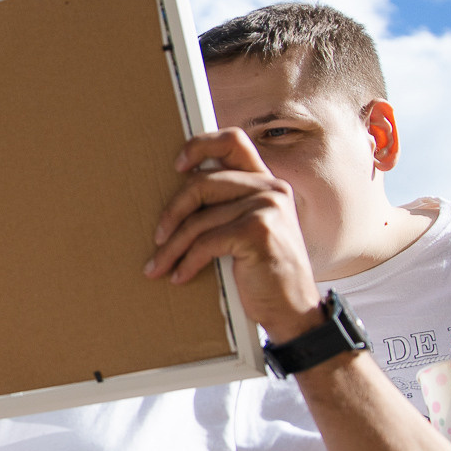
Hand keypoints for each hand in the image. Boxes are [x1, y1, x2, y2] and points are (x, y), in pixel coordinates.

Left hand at [144, 129, 323, 341]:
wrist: (293, 309)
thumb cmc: (263, 272)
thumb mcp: (248, 230)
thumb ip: (227, 206)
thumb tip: (177, 198)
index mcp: (266, 182)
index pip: (233, 141)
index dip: (199, 145)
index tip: (177, 166)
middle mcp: (271, 188)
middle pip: (201, 182)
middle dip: (171, 213)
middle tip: (157, 237)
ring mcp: (268, 207)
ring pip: (199, 219)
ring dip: (172, 247)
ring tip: (158, 266)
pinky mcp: (259, 230)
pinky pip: (206, 242)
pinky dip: (187, 262)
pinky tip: (180, 276)